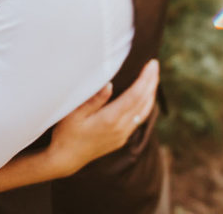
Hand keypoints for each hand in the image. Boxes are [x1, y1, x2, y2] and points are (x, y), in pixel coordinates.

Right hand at [42, 60, 159, 177]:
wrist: (66, 158)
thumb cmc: (66, 133)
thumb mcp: (74, 113)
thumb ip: (94, 99)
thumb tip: (110, 84)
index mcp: (110, 119)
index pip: (134, 96)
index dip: (145, 79)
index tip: (151, 64)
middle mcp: (121, 128)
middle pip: (143, 102)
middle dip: (151, 82)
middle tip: (155, 65)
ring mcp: (123, 135)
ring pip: (144, 112)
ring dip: (150, 94)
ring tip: (153, 78)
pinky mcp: (121, 139)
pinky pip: (139, 119)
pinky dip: (145, 105)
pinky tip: (144, 98)